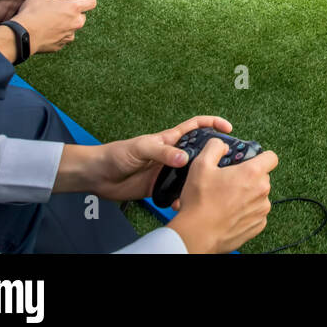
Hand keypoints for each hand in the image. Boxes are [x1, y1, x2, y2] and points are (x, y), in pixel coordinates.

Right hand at [11, 0, 95, 53]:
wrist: (22, 35)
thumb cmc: (32, 13)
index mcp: (74, 8)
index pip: (92, 2)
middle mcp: (75, 22)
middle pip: (82, 16)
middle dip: (74, 13)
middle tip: (60, 11)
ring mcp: (69, 35)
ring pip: (72, 28)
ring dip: (65, 25)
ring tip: (50, 21)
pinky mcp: (61, 45)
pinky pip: (62, 38)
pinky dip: (57, 34)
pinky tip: (46, 31)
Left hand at [62, 116, 240, 203]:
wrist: (98, 176)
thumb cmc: (117, 154)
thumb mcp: (141, 148)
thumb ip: (163, 152)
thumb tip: (184, 159)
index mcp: (170, 140)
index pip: (196, 127)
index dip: (213, 123)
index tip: (228, 128)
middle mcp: (172, 155)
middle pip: (199, 152)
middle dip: (213, 155)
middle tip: (227, 164)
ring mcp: (167, 172)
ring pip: (191, 175)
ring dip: (199, 180)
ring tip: (211, 187)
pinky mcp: (160, 188)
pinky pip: (177, 193)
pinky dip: (182, 198)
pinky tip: (184, 203)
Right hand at [168, 135, 277, 253]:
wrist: (197, 234)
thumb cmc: (199, 202)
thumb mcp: (201, 165)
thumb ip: (214, 147)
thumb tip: (222, 145)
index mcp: (253, 173)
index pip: (271, 157)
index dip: (261, 156)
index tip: (250, 161)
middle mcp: (262, 191)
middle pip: (263, 177)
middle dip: (249, 177)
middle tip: (229, 182)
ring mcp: (262, 210)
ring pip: (259, 195)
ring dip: (248, 195)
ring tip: (226, 199)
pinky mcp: (258, 225)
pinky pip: (256, 212)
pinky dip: (246, 211)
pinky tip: (229, 213)